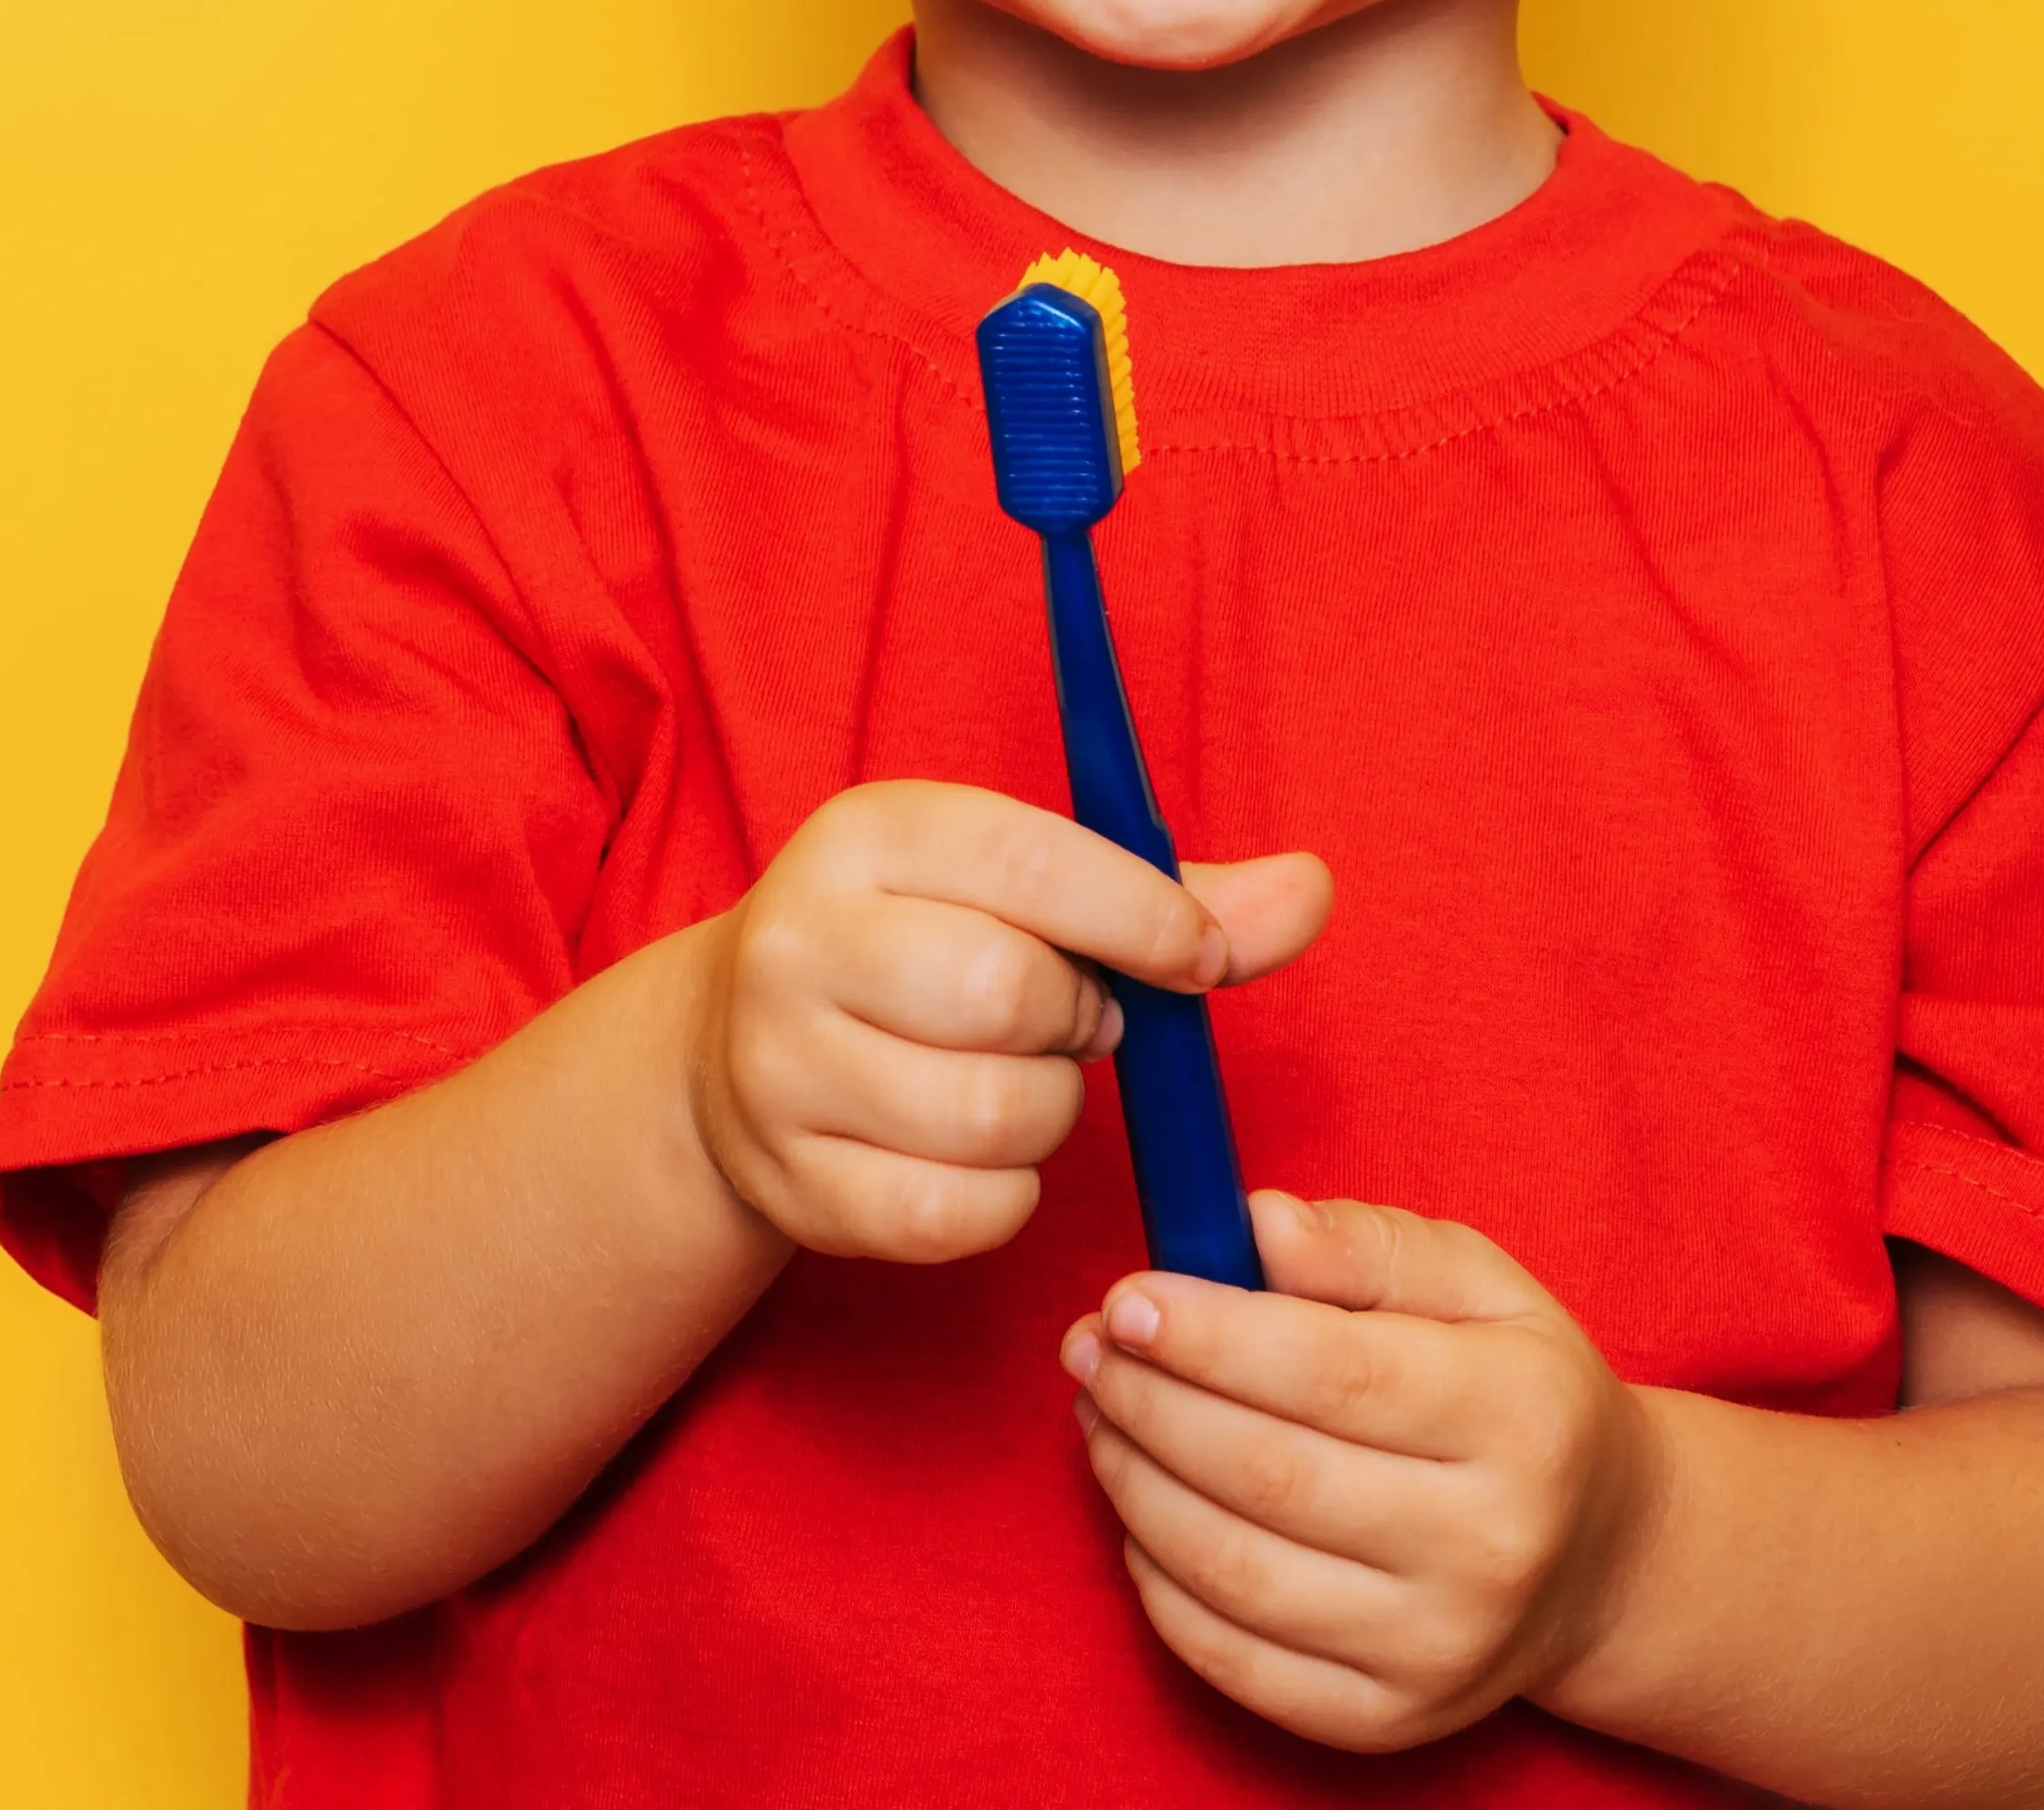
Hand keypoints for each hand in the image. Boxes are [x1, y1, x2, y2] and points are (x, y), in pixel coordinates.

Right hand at [687, 780, 1328, 1265]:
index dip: (1146, 919)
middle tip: (1080, 1021)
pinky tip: (987, 1154)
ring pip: (989, 1115)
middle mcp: (805, 938)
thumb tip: (1313, 889)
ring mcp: (781, 1066)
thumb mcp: (1025, 884)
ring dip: (1048, 1113)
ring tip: (1023, 1079)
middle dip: (1082, 1021)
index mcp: (873, 829)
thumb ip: (1172, 894)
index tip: (1197, 959)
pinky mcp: (793, 1181)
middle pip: (1008, 995)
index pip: (1034, 861)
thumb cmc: (926, 943)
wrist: (730, 1045)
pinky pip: (955, 1214)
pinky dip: (1007, 1198)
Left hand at [1061, 1191, 1662, 1751]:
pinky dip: (1159, 1582)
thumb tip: (1257, 1224)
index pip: (1333, 1374)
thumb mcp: (1478, 1282)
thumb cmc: (1517, 1391)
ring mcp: (1436, 1653)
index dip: (1212, 1335)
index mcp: (1519, 1418)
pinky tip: (1140, 1509)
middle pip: (1269, 1474)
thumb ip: (1367, 1244)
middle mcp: (1487, 1548)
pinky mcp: (1385, 1725)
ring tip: (1102, 1413)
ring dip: (1136, 1484)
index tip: (1130, 1296)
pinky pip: (1233, 1661)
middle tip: (1093, 1347)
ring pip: (1235, 1571)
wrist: (1599, 1556)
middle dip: (1152, 1402)